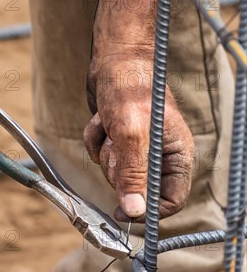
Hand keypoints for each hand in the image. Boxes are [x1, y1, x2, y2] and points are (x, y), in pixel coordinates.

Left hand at [84, 54, 194, 220]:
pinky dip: (95, 140)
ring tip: (111, 125)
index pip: (171, 200)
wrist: (113, 58)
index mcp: (176, 156)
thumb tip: (134, 212)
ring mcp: (137, 149)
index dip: (150, 211)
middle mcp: (159, 156)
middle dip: (119, 169)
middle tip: (117, 145)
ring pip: (114, 173)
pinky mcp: (118, 141)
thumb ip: (134, 175)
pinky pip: (100, 156)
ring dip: (105, 151)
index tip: (125, 214)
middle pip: (135, 189)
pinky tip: (102, 120)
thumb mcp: (132, 135)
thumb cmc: (131, 89)